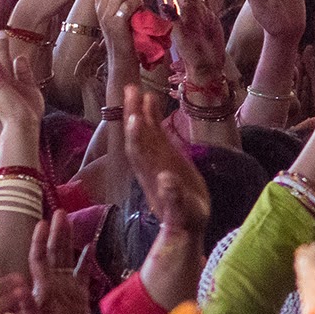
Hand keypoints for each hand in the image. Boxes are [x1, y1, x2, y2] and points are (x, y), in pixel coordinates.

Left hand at [27, 215, 94, 313]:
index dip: (40, 242)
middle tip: (60, 212)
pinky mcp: (79, 294)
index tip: (42, 223)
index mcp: (42, 288)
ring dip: (68, 240)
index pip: (39, 260)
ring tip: (69, 221)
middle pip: (54, 253)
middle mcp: (53, 284)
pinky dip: (86, 259)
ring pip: (67, 258)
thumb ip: (33, 311)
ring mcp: (66, 287)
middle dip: (56, 233)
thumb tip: (25, 295)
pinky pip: (83, 272)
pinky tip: (90, 245)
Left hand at [124, 85, 209, 232]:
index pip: (140, 153)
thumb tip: (166, 179)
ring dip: (138, 111)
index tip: (134, 118)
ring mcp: (156, 158)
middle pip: (138, 137)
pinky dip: (152, 117)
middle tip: (129, 89)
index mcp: (152, 176)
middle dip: (133, 114)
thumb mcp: (183, 212)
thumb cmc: (185, 220)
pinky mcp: (165, 156)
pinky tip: (151, 100)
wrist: (185, 225)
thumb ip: (173, 197)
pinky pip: (156, 133)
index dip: (137, 137)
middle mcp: (149, 164)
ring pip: (144, 132)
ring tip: (135, 88)